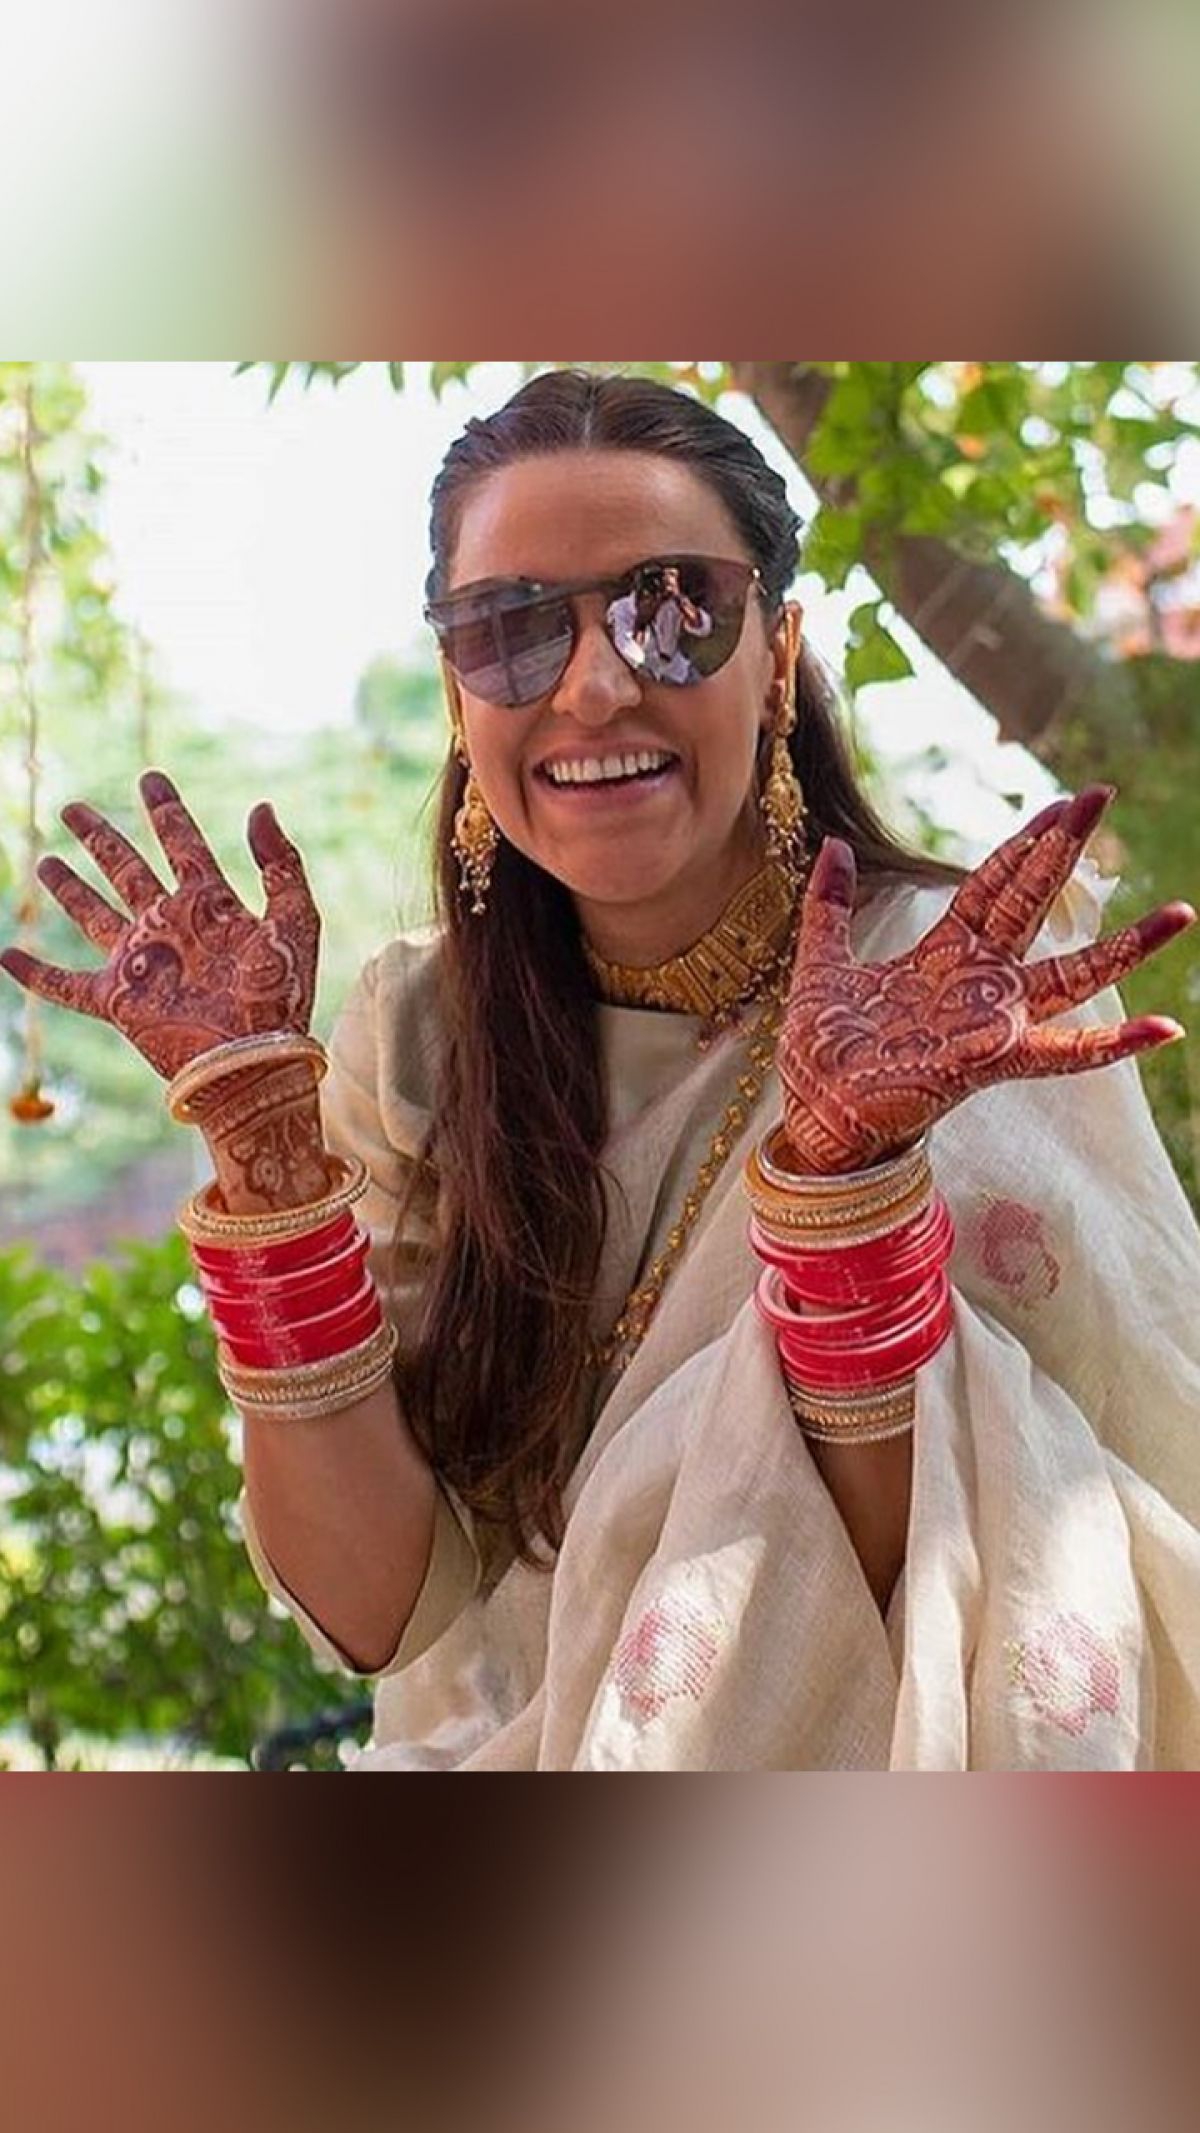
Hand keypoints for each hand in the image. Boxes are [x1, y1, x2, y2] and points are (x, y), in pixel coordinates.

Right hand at [0, 771, 328, 1212]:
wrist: (255, 1061)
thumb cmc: (282, 995)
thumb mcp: (296, 920)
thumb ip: (282, 863)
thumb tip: (258, 807)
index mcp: (211, 905)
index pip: (183, 844)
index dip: (166, 811)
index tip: (150, 777)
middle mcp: (170, 926)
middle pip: (126, 870)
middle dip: (101, 839)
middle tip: (74, 808)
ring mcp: (141, 962)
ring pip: (93, 915)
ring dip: (70, 888)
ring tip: (47, 861)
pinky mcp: (118, 1000)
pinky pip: (65, 985)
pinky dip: (35, 973)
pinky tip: (7, 955)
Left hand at [778, 785, 1195, 1175]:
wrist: (813, 1117)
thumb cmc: (822, 1052)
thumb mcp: (822, 965)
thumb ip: (829, 907)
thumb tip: (834, 845)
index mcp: (942, 955)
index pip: (994, 885)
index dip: (1024, 844)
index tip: (1061, 802)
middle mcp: (979, 983)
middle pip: (1032, 903)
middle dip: (1064, 849)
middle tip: (1101, 793)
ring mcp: (992, 1022)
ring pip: (1072, 974)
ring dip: (1127, 946)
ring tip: (1182, 914)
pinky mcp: (992, 1060)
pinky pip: (1064, 1052)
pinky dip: (1114, 1043)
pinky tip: (1165, 1029)